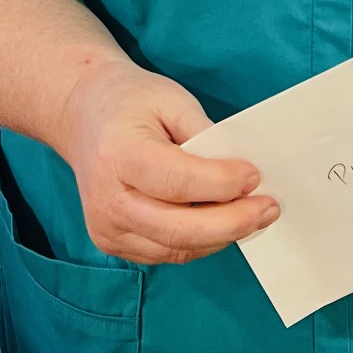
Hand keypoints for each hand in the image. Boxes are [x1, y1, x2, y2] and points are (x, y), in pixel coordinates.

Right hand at [57, 58, 280, 265]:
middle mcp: (107, 199)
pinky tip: (224, 223)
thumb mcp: (171, 99)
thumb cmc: (131, 101)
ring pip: (176, 248)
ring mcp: (106, 227)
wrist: (83, 115)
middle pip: (178, 228)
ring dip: (221, 236)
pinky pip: (166, 252)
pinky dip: (200, 242)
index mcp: (117, 155)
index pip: (177, 181)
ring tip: (255, 216)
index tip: (255, 176)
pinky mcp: (112, 242)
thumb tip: (243, 174)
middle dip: (232, 222)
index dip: (221, 183)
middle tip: (269, 208)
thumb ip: (205, 136)